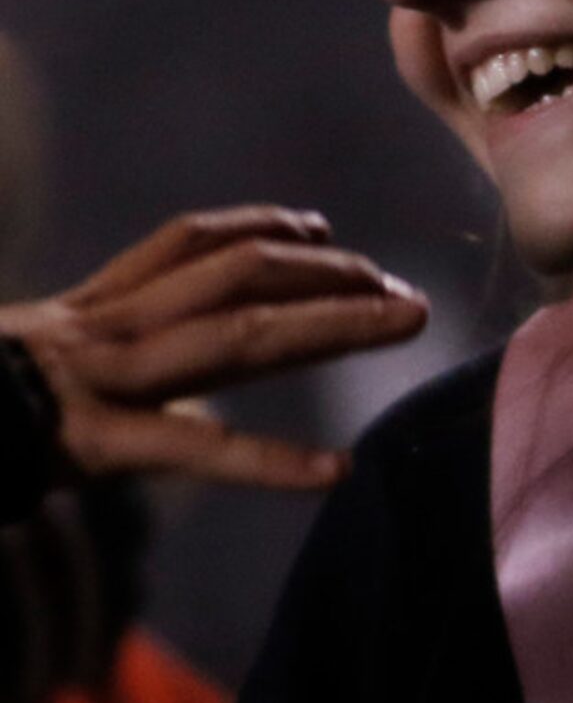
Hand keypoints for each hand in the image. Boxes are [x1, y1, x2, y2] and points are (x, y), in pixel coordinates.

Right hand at [0, 206, 427, 489]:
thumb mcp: (24, 370)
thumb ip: (92, 365)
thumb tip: (160, 394)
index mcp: (82, 313)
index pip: (185, 248)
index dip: (258, 230)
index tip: (320, 232)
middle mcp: (97, 329)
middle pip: (235, 277)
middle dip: (328, 276)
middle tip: (405, 291)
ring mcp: (95, 382)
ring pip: (235, 336)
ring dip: (332, 325)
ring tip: (404, 323)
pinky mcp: (85, 444)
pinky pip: (190, 447)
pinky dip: (268, 461)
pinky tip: (335, 472)